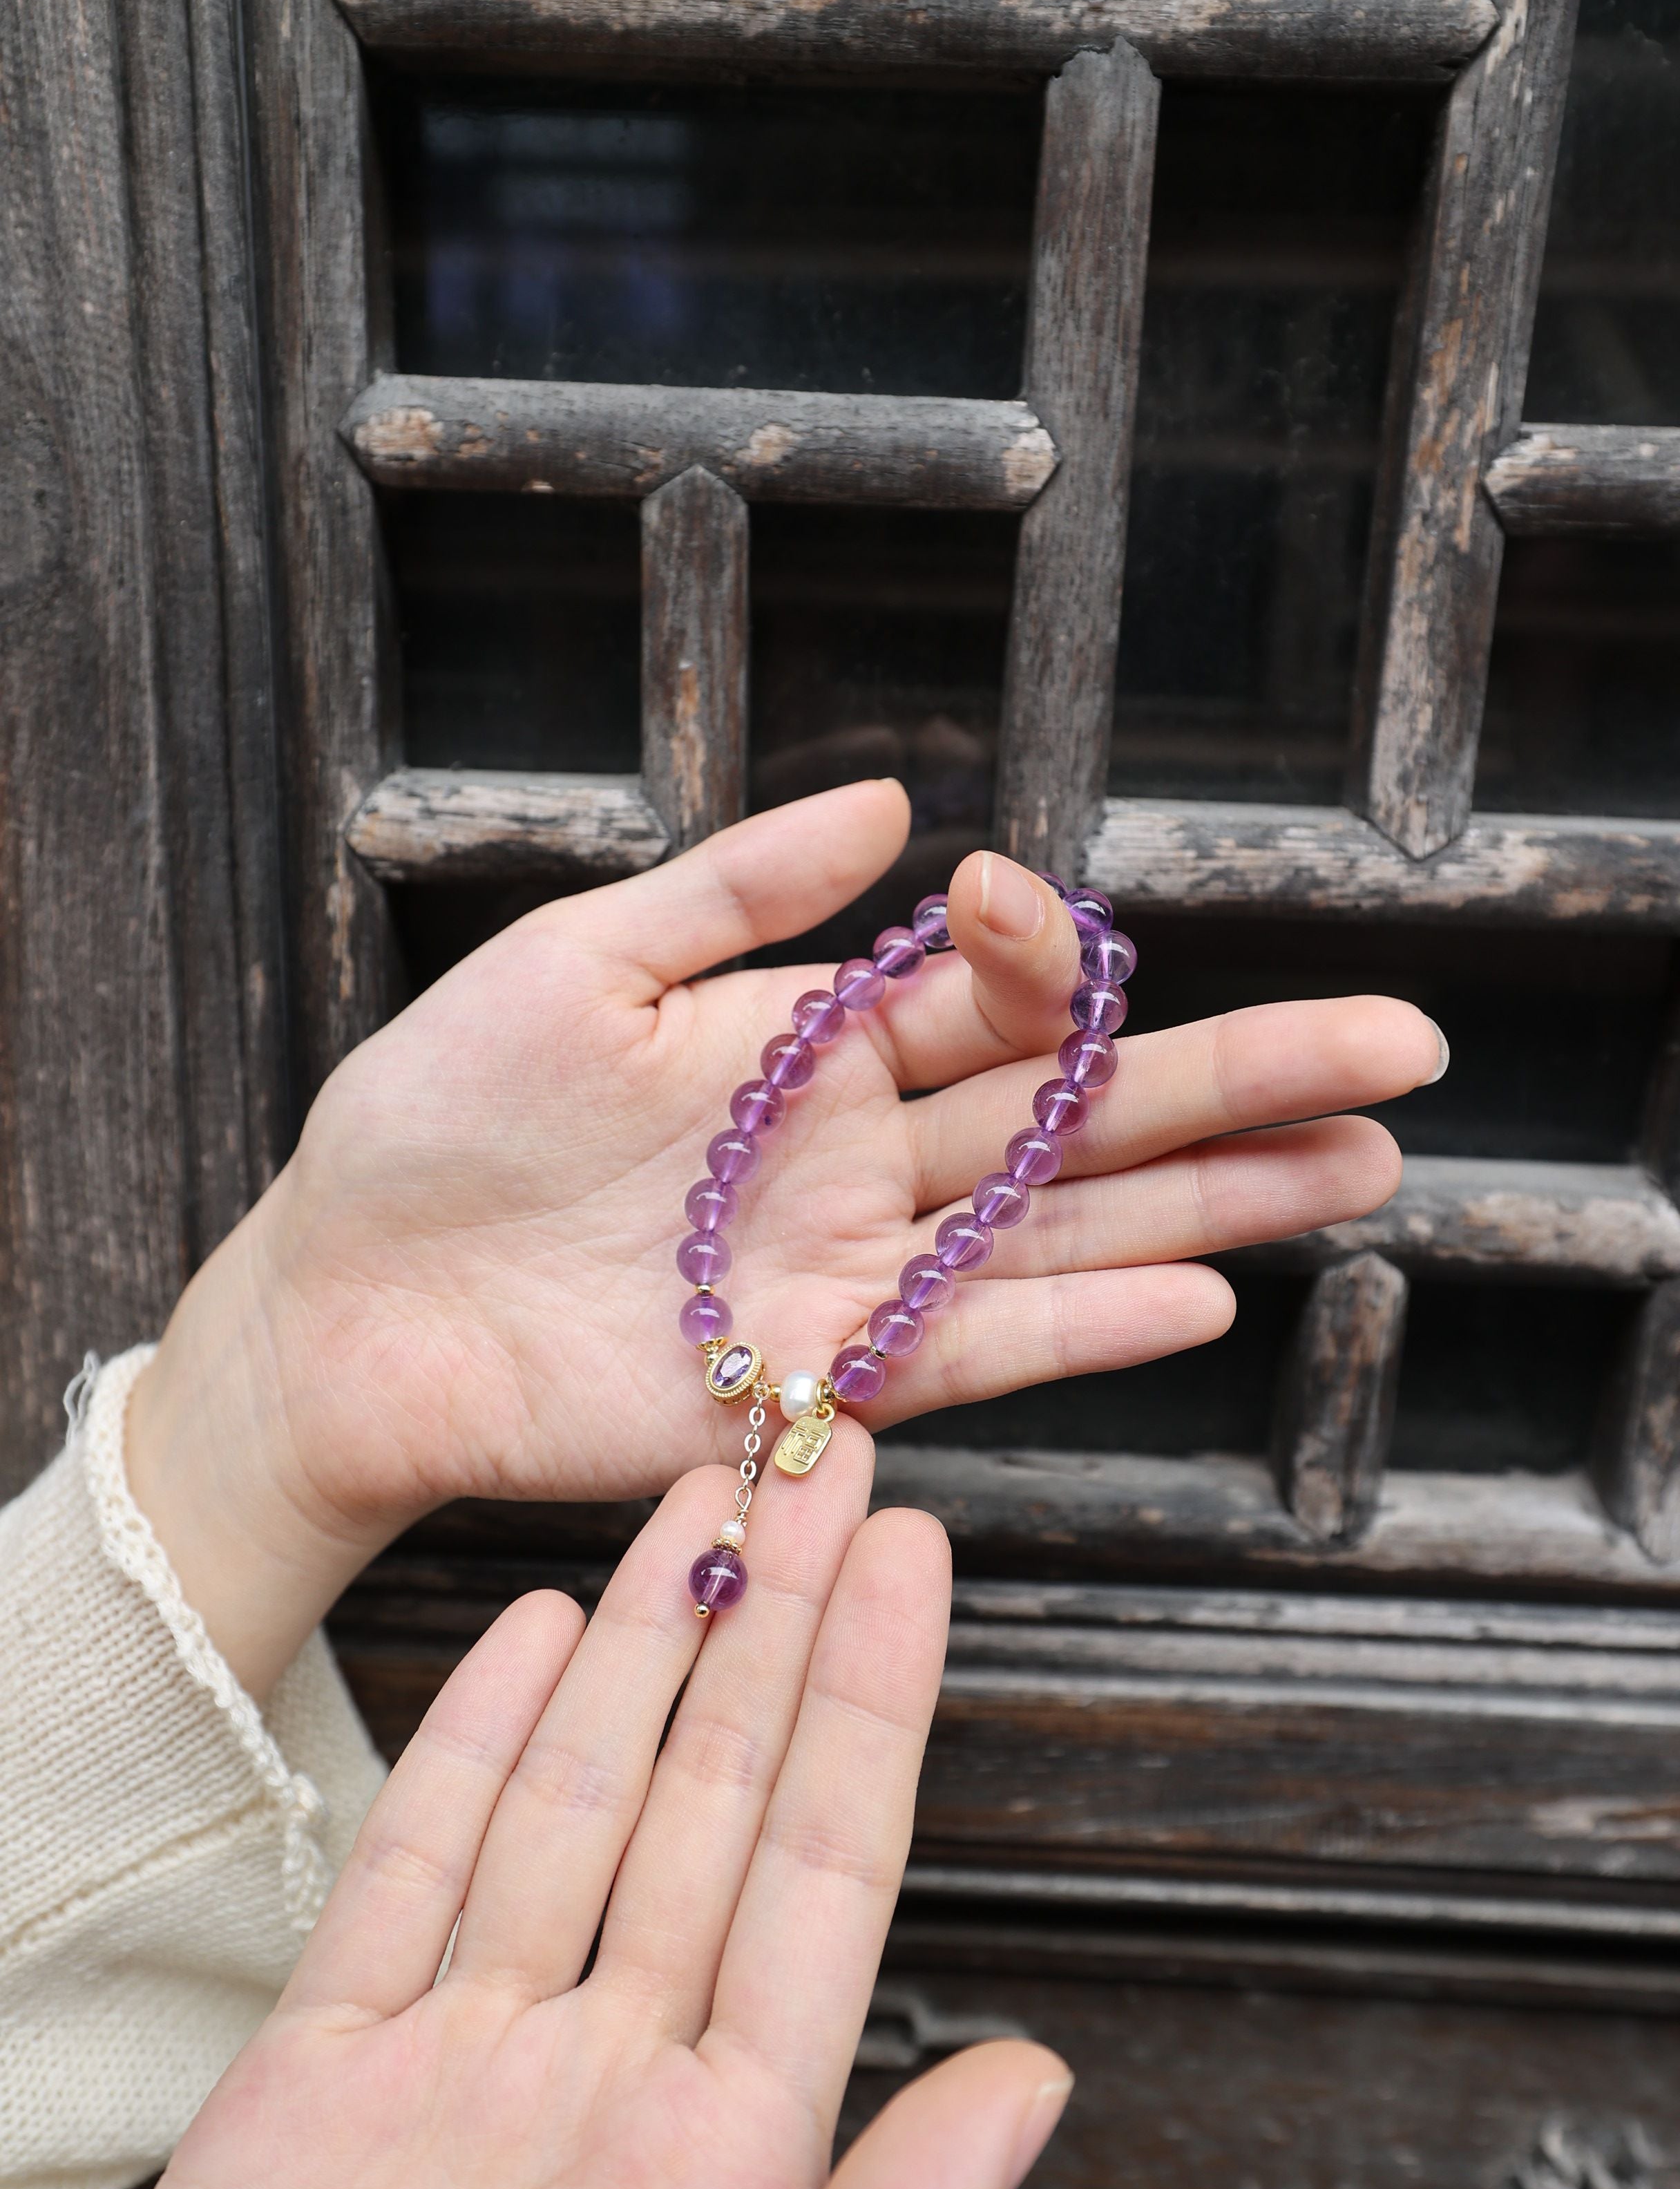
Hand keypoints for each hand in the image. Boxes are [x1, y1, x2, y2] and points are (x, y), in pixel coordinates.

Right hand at [120, 1459, 1070, 2188]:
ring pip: (578, 1801)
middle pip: (712, 1795)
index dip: (870, 1699)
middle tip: (829, 1454)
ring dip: (641, 1642)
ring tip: (703, 1496)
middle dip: (777, 1617)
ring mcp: (467, 2060)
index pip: (824, 1863)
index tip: (914, 1561)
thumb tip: (1032, 2087)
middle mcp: (607, 2073)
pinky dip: (473, 1749)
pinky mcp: (323, 2077)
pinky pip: (414, 1875)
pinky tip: (533, 1636)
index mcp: (727, 2153)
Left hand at [128, 780, 1440, 1692]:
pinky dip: (1082, 1330)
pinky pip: (973, 1353)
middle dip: (1239, 1079)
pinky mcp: (815, 1384)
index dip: (1043, 954)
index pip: (987, 994)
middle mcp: (862, 1159)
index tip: (1024, 903)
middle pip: (1081, 1116)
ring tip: (1359, 1164)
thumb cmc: (435, 1117)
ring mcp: (853, 1274)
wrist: (344, 1300)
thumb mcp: (573, 962)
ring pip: (1068, 1231)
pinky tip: (1198, 1295)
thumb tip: (888, 804)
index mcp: (812, 1045)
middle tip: (1400, 1048)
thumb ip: (733, 891)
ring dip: (1213, 1203)